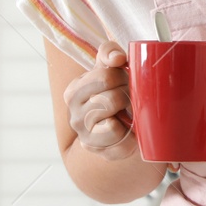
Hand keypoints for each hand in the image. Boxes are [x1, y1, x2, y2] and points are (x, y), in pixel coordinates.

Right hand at [63, 40, 138, 161]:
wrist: (120, 125)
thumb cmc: (115, 91)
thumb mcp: (110, 68)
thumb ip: (109, 53)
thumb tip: (117, 58)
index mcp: (74, 91)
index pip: (104, 77)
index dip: (123, 76)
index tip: (126, 78)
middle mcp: (74, 114)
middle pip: (111, 99)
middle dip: (128, 95)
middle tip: (131, 96)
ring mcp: (84, 135)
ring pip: (112, 122)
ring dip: (129, 115)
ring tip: (129, 112)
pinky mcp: (99, 152)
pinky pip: (119, 143)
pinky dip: (130, 136)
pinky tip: (129, 130)